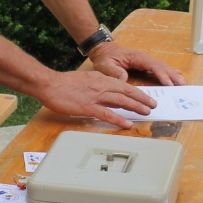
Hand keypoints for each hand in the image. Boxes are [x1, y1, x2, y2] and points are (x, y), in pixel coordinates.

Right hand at [36, 69, 158, 128]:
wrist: (49, 84)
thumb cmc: (63, 84)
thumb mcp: (84, 80)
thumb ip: (96, 86)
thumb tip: (106, 94)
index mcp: (100, 78)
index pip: (123, 85)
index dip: (136, 92)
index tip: (145, 97)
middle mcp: (101, 85)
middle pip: (126, 92)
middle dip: (141, 99)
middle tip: (152, 105)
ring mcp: (95, 96)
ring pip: (121, 101)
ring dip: (135, 107)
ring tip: (146, 113)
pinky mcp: (88, 107)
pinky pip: (107, 114)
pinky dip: (118, 119)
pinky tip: (127, 123)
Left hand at [86, 41, 185, 86]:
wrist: (103, 50)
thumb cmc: (105, 58)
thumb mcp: (105, 65)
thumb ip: (114, 72)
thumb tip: (124, 79)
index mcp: (136, 58)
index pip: (152, 66)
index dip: (161, 75)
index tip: (168, 84)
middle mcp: (144, 58)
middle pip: (162, 66)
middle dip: (172, 76)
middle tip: (182, 85)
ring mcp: (146, 61)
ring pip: (163, 67)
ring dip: (173, 75)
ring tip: (183, 83)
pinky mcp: (145, 64)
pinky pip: (160, 68)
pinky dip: (169, 73)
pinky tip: (177, 76)